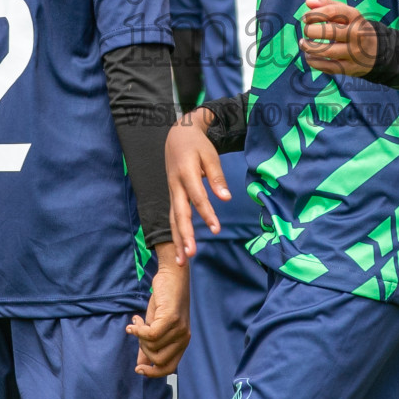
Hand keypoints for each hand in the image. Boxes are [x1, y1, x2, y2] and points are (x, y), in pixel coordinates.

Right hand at [126, 247, 189, 376]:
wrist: (171, 276)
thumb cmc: (163, 301)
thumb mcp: (155, 326)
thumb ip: (149, 345)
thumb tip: (140, 366)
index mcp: (182, 342)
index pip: (169, 368)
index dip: (153, 372)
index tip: (138, 369)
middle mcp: (184, 338)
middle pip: (157, 359)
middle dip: (142, 348)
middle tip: (138, 332)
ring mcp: (179, 329)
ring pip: (152, 345)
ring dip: (139, 335)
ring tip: (138, 320)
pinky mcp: (171, 319)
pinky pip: (150, 334)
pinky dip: (139, 329)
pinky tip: (135, 320)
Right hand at [166, 110, 231, 264]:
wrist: (177, 135)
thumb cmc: (196, 145)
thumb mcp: (210, 155)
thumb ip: (217, 177)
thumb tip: (226, 198)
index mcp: (186, 174)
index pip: (198, 197)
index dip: (207, 214)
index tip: (216, 229)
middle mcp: (176, 186)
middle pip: (180, 214)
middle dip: (185, 235)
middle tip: (191, 255)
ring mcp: (172, 192)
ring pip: (173, 220)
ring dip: (177, 241)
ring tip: (182, 262)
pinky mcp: (173, 197)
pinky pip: (173, 218)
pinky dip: (175, 236)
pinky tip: (180, 251)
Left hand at [300, 0, 377, 77]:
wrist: (376, 51)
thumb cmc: (354, 28)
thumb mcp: (347, 14)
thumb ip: (328, 5)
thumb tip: (308, 2)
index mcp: (356, 18)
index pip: (333, 12)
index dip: (314, 14)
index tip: (305, 18)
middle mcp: (357, 35)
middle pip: (329, 32)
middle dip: (311, 31)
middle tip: (306, 31)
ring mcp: (354, 53)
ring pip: (326, 51)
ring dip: (309, 47)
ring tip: (303, 44)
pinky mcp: (350, 69)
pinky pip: (327, 67)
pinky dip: (313, 62)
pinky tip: (309, 56)